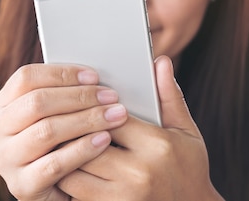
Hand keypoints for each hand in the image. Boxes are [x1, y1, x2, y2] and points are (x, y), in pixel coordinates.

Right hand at [0, 63, 128, 200]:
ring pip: (46, 131)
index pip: (26, 78)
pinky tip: (104, 140)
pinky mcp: (21, 185)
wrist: (56, 190)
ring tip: (114, 116)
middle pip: (37, 102)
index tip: (94, 76)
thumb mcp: (54, 114)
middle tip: (110, 97)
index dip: (61, 73)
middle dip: (79, 97)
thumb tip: (94, 76)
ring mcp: (6, 159)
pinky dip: (83, 149)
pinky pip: (55, 164)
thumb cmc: (60, 143)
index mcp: (2, 104)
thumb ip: (64, 93)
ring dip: (86, 120)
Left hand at [57, 55, 223, 200]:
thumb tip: (161, 61)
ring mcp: (123, 197)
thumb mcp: (186, 132)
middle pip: (86, 143)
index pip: (109, 117)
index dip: (92, 108)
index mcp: (156, 145)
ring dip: (64, 157)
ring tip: (60, 143)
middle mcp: (138, 172)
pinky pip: (76, 196)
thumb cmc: (190, 169)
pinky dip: (69, 182)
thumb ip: (170, 97)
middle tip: (58, 117)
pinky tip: (69, 169)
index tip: (83, 101)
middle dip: (72, 131)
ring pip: (74, 172)